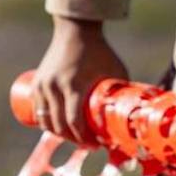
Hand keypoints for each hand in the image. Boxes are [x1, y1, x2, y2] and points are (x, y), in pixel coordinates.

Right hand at [32, 17, 128, 143]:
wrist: (75, 31)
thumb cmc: (100, 51)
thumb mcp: (115, 70)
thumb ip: (122, 90)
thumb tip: (138, 112)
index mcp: (74, 86)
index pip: (74, 123)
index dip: (84, 139)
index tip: (95, 144)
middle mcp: (55, 87)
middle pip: (59, 126)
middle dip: (73, 139)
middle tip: (87, 143)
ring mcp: (43, 86)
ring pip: (46, 121)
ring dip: (58, 133)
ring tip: (73, 136)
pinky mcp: (37, 83)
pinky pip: (39, 110)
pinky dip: (47, 122)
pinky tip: (57, 127)